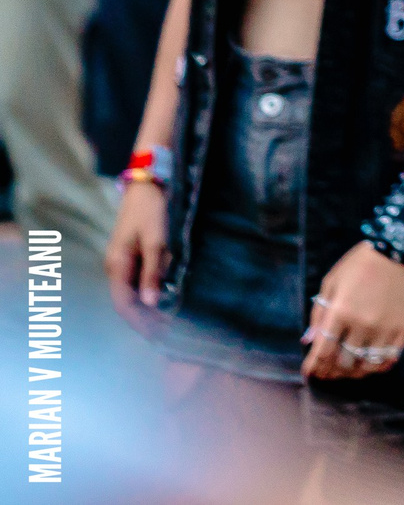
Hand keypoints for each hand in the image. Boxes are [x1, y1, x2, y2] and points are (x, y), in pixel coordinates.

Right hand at [103, 178, 168, 330]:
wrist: (147, 185)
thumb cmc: (152, 210)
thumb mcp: (155, 240)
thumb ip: (153, 271)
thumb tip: (150, 303)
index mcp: (117, 265)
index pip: (124, 304)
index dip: (140, 322)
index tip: (158, 337)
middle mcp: (115, 268)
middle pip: (127, 303)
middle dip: (144, 321)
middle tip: (167, 337)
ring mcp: (121, 263)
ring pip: (131, 295)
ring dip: (147, 311)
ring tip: (167, 326)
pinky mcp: (131, 257)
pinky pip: (137, 284)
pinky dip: (149, 296)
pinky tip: (162, 304)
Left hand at [301, 243, 403, 379]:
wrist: (400, 249)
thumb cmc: (360, 264)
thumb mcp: (332, 282)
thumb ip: (319, 313)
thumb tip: (308, 341)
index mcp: (341, 311)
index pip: (323, 351)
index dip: (314, 366)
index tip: (309, 371)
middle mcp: (362, 324)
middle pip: (343, 362)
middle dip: (331, 371)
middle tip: (327, 372)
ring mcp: (384, 327)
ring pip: (366, 365)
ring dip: (354, 372)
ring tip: (348, 371)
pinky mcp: (402, 328)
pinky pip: (388, 358)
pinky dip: (377, 367)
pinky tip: (370, 365)